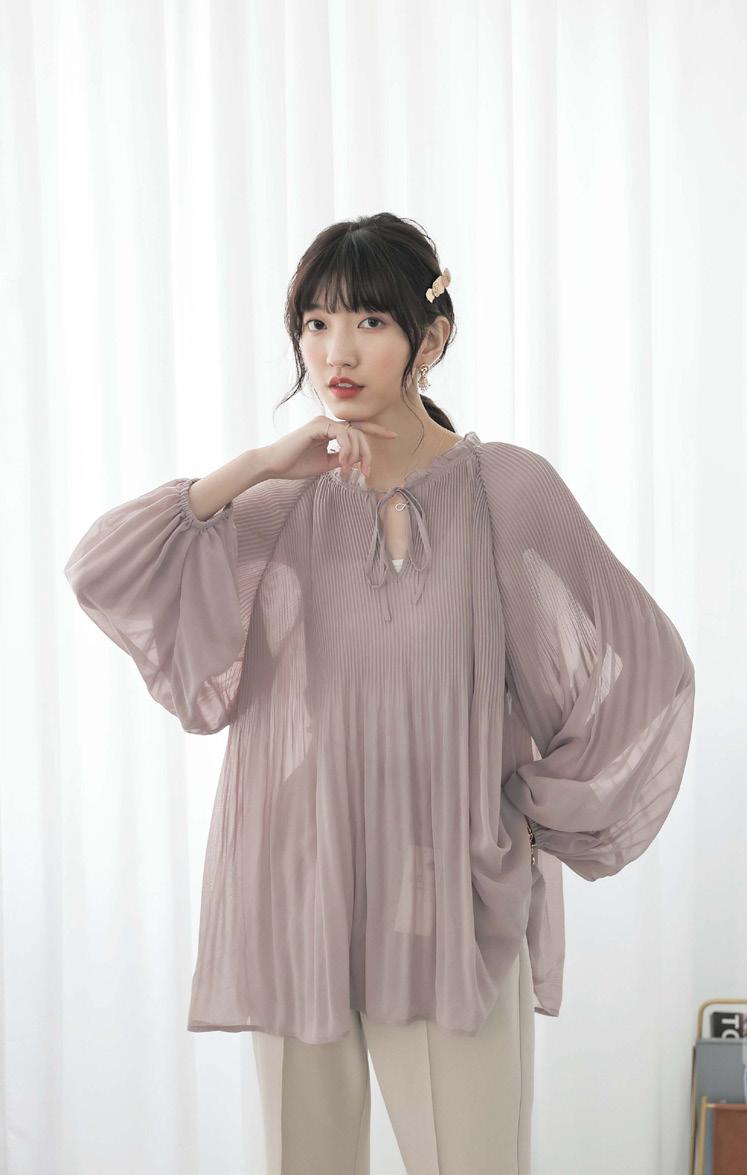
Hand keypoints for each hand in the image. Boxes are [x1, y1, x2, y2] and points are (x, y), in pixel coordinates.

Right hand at [264, 415, 398, 480]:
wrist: (274, 466)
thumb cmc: (296, 465)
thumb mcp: (326, 464)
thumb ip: (342, 459)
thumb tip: (358, 460)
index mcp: (329, 430)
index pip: (357, 428)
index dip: (376, 430)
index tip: (393, 435)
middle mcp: (327, 422)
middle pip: (359, 433)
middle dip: (367, 453)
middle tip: (367, 471)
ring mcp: (322, 422)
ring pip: (353, 434)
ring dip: (356, 454)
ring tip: (349, 470)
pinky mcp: (317, 426)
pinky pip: (342, 434)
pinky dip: (347, 449)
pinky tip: (343, 462)